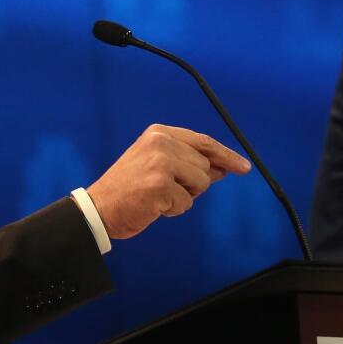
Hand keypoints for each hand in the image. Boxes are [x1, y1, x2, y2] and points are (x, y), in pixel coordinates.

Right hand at [86, 124, 250, 238]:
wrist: (98, 208)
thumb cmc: (129, 189)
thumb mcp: (157, 165)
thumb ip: (189, 162)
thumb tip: (223, 168)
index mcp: (159, 133)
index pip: (204, 142)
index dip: (227, 155)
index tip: (244, 167)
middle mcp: (161, 143)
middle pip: (205, 166)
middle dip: (193, 183)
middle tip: (165, 188)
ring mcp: (161, 163)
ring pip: (201, 184)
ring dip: (184, 197)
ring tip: (158, 196)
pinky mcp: (160, 185)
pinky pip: (187, 203)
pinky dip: (173, 210)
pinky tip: (153, 206)